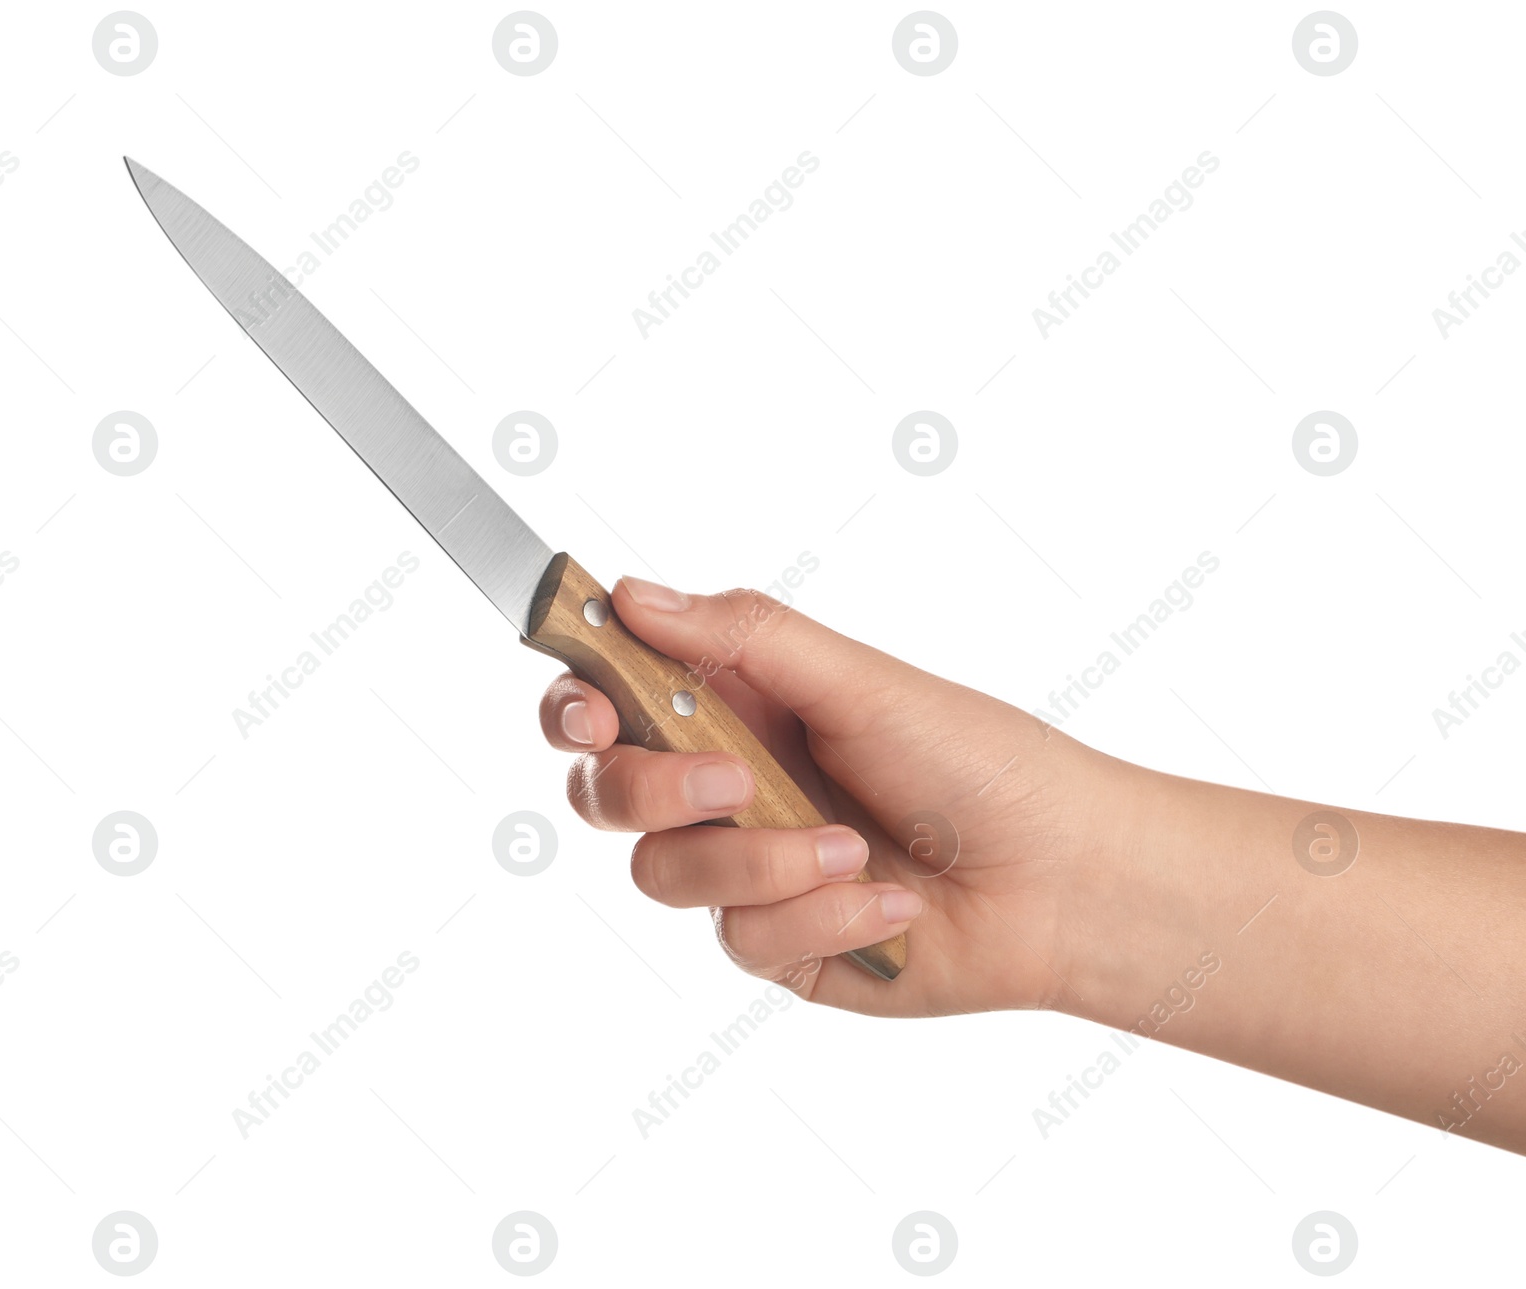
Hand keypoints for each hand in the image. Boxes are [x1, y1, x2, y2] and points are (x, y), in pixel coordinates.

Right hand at [537, 576, 1128, 1016]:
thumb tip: (631, 593)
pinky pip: (743, 937)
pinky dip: (822, 915)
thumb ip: (743, 637)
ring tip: (852, 847)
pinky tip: (891, 900)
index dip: (576, 703)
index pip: (612, 699)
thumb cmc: (978, 763)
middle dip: (650, 788)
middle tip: (730, 782)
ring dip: (760, 861)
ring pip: (662, 874)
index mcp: (737, 706)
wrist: (1063, 880)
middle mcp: (726, 787)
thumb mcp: (861, 681)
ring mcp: (746, 871)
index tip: (590, 709)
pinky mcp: (777, 945)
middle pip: (604, 792)